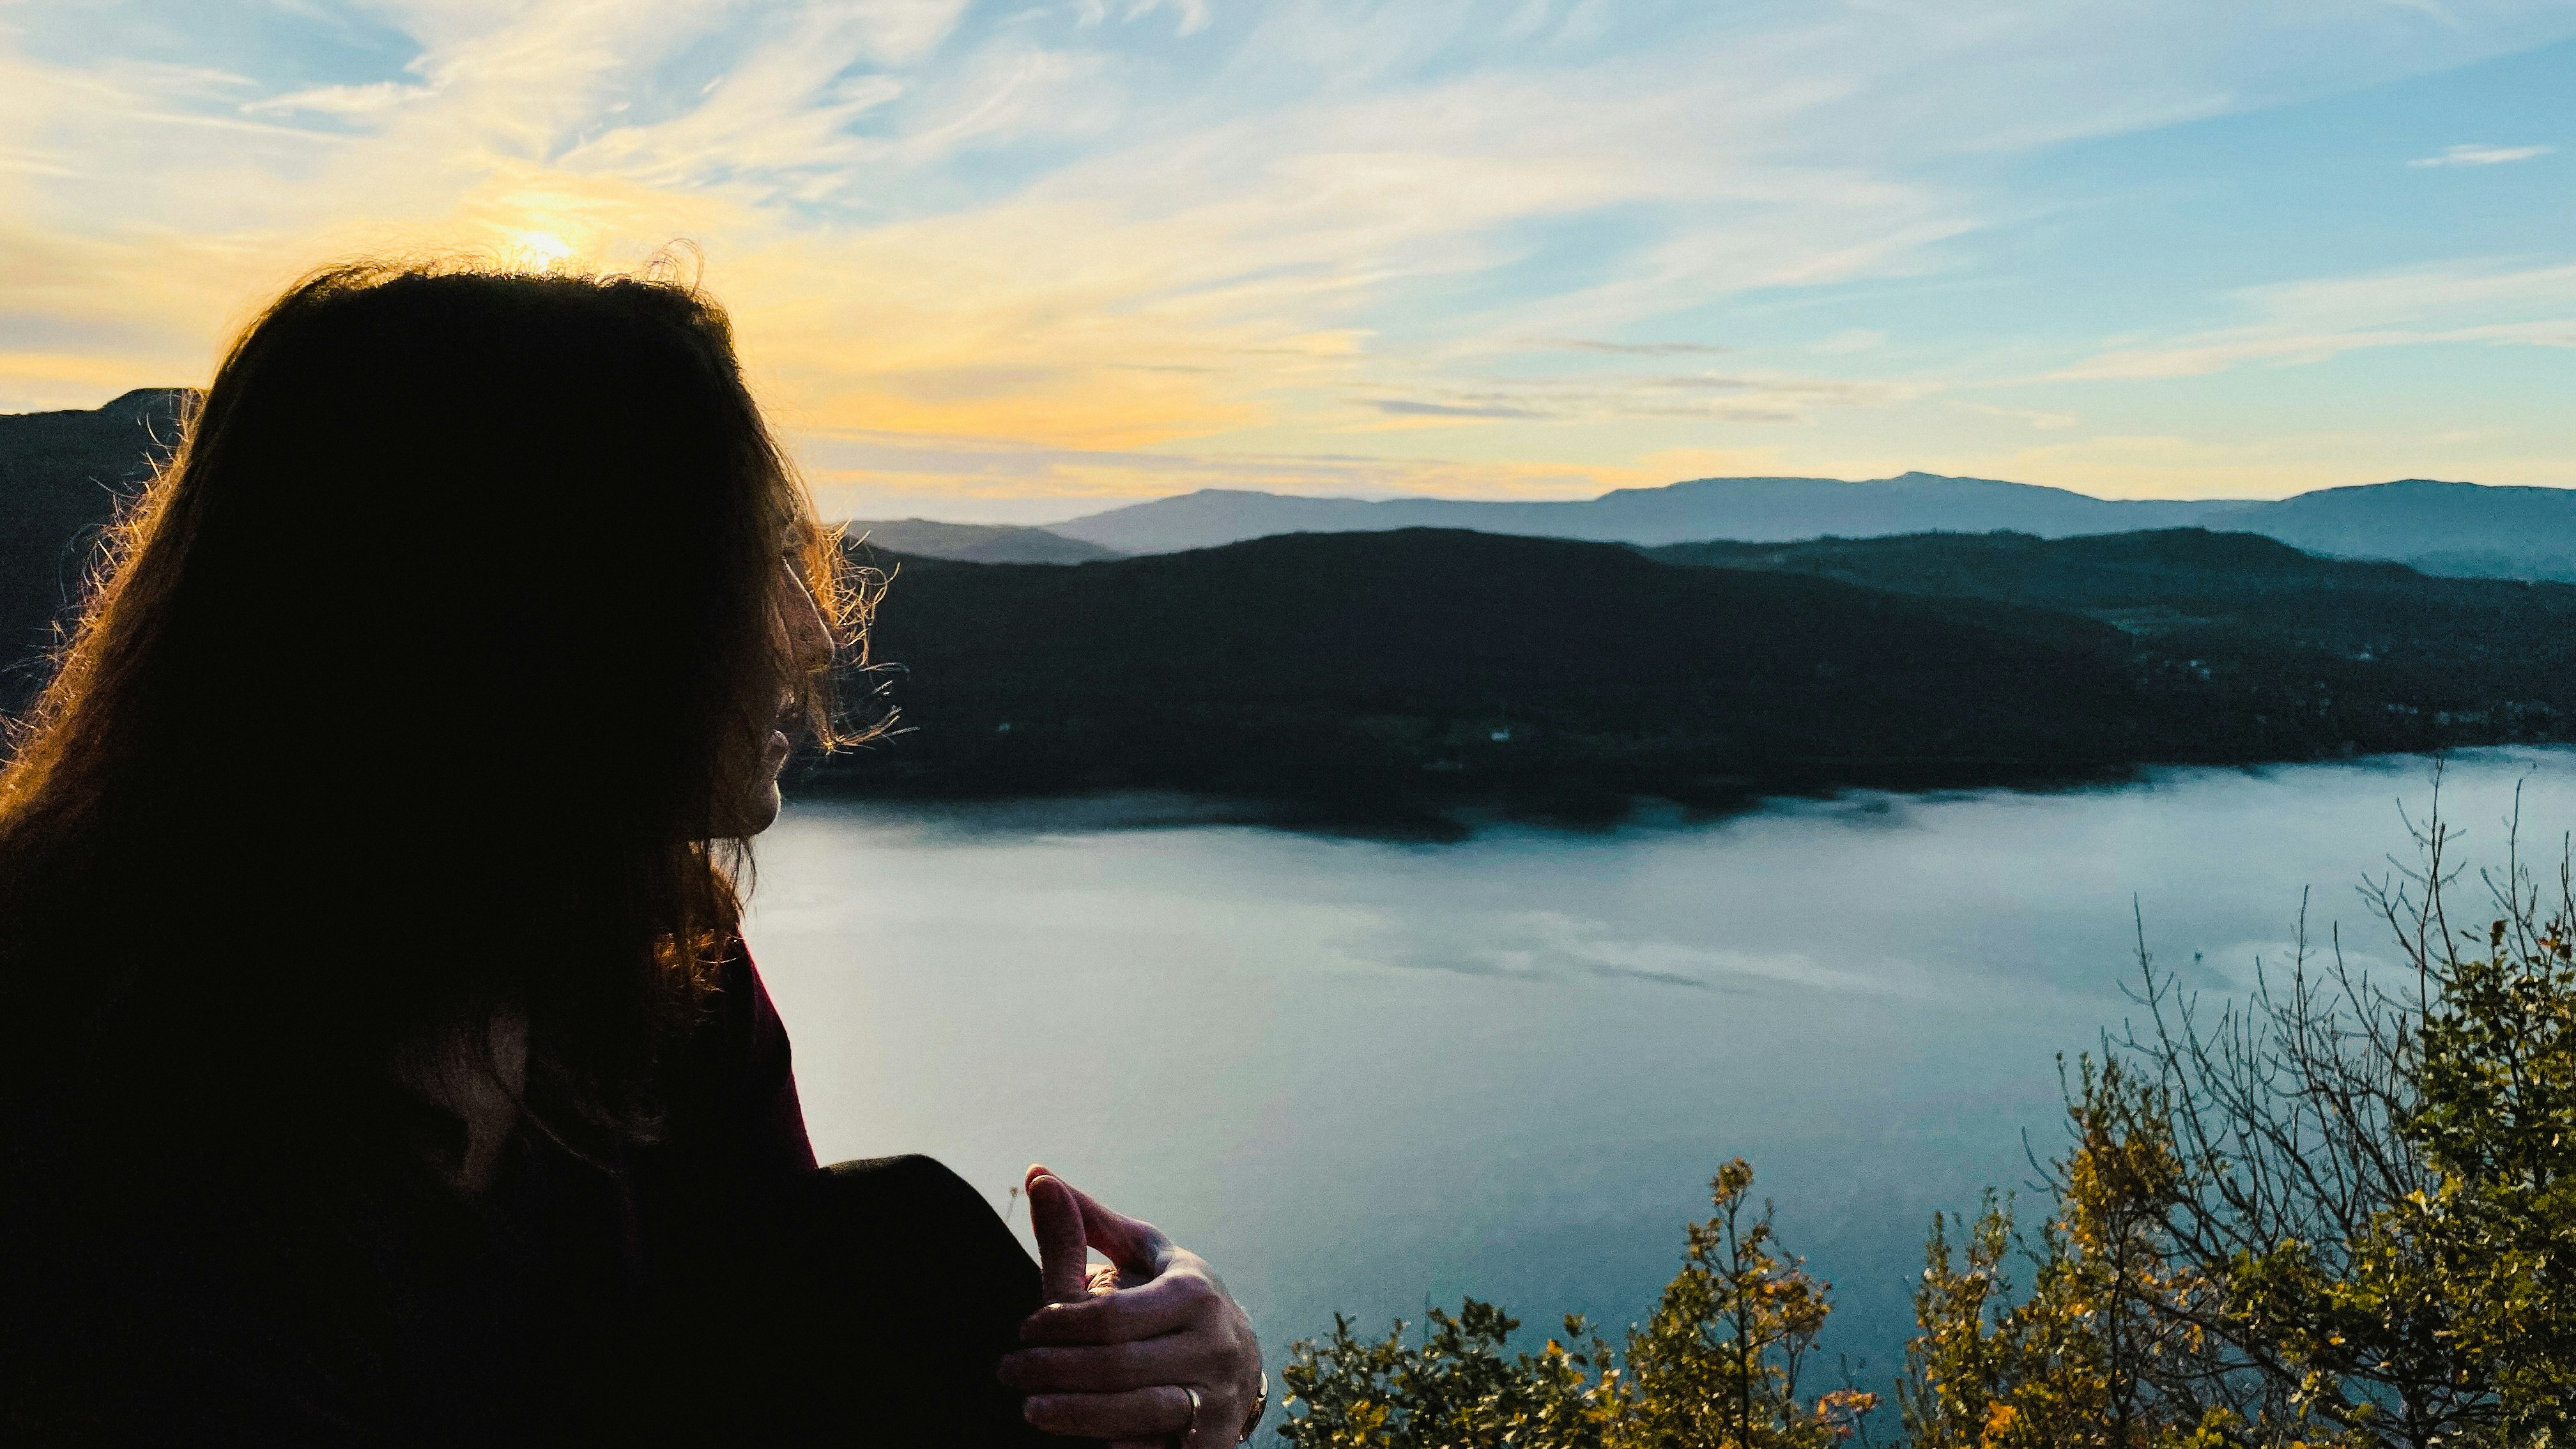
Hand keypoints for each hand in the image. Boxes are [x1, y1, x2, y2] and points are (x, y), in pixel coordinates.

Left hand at [999, 1165, 1262, 1446]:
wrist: (1243, 1360)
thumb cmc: (1172, 1298)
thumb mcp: (1140, 1256)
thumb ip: (1086, 1224)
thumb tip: (1035, 1174)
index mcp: (1194, 1293)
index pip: (1111, 1316)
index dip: (1058, 1325)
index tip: (1024, 1330)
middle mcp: (1215, 1345)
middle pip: (1118, 1365)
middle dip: (1053, 1370)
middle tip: (1010, 1371)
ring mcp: (1217, 1398)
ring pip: (1138, 1413)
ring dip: (1074, 1414)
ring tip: (1030, 1407)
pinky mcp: (1212, 1443)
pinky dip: (1117, 1444)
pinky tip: (1080, 1437)